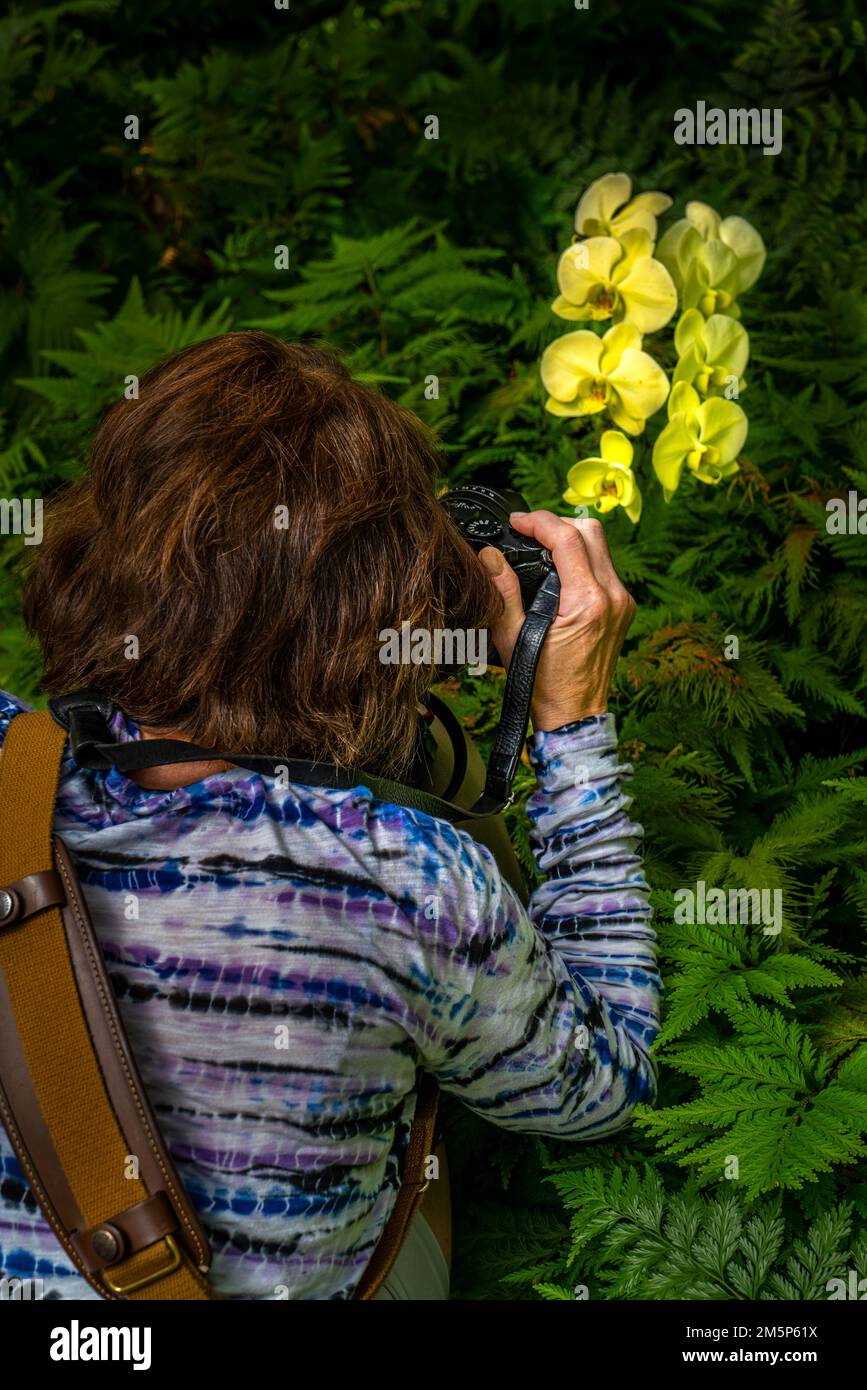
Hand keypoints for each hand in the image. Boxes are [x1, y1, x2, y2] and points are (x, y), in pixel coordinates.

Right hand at [478, 512, 635, 732]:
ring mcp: (623, 602)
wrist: (574, 715)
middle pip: (591, 531)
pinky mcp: (624, 608)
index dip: (538, 522)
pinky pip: (604, 566)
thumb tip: (488, 555)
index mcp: (588, 602)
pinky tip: (559, 570)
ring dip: (571, 538)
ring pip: (601, 545)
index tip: (516, 521)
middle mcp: (614, 597)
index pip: (568, 538)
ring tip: (540, 547)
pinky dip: (582, 558)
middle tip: (528, 532)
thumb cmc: (543, 683)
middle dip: (557, 523)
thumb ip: (502, 591)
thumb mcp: (512, 637)